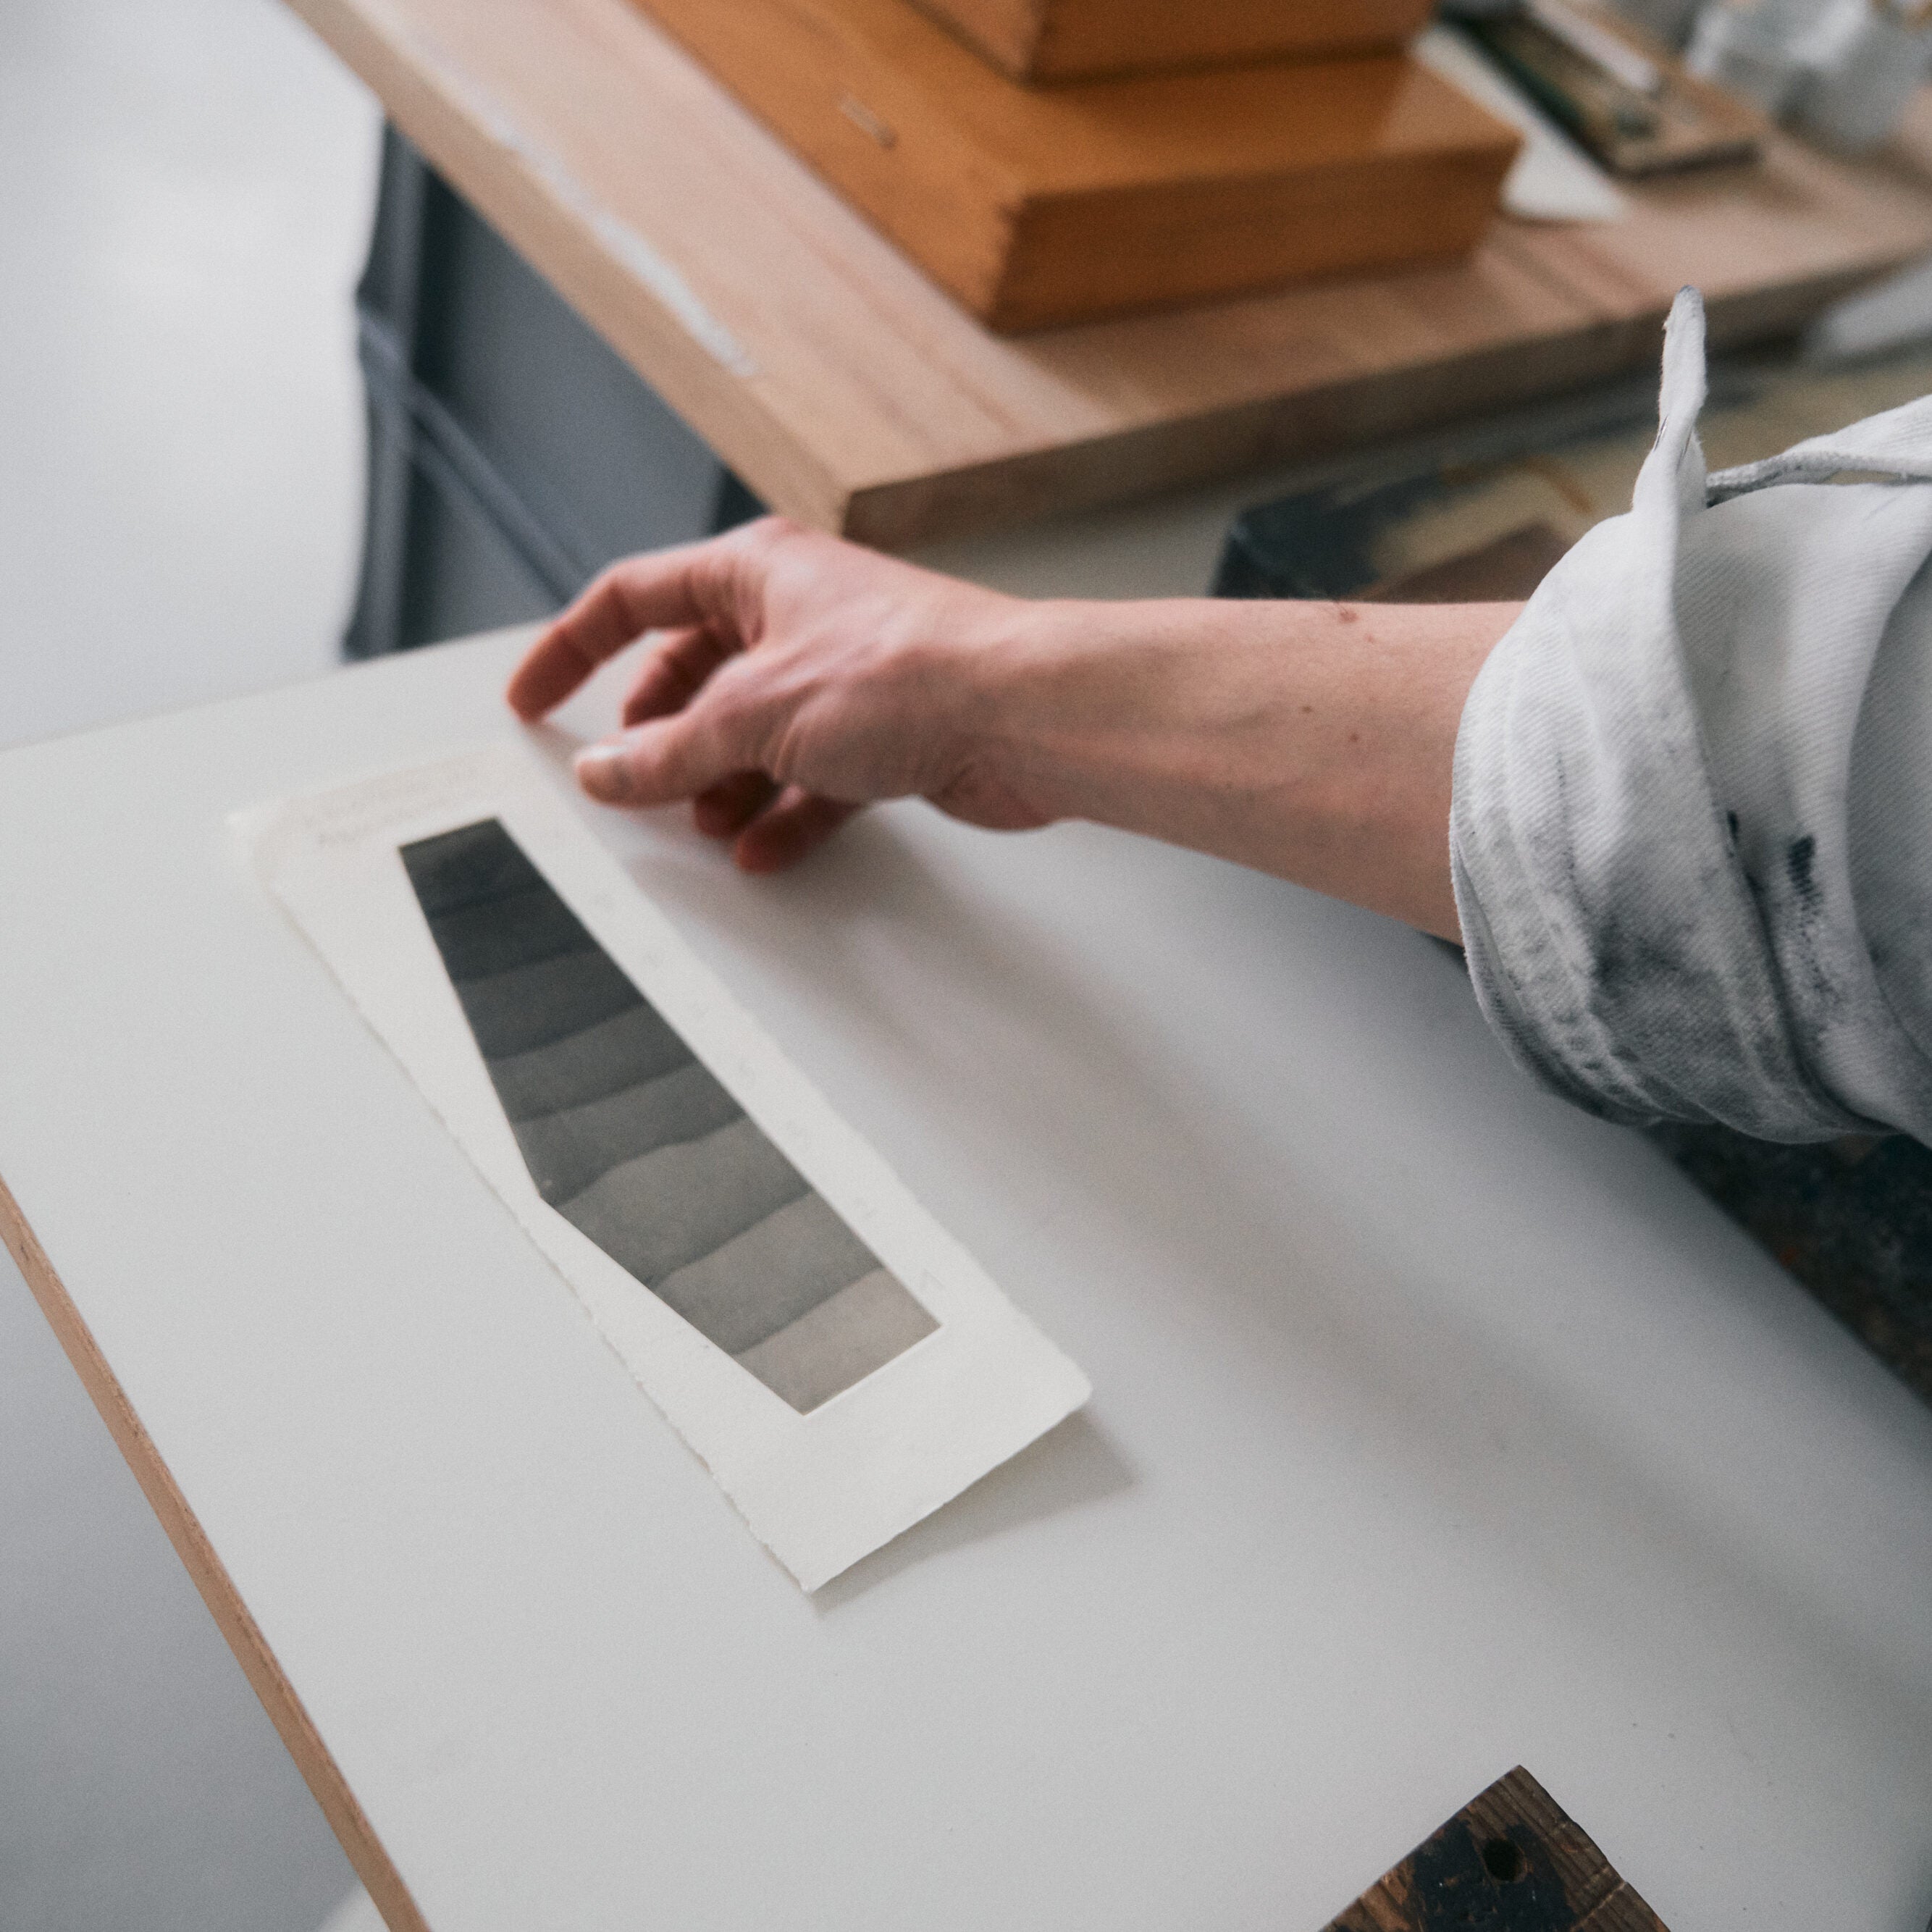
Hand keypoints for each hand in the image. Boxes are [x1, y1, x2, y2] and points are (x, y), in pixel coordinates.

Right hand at [506, 518, 1049, 871]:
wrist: (1022, 714)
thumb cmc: (910, 671)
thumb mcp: (753, 714)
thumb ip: (667, 750)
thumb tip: (604, 769)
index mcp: (754, 573)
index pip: (633, 599)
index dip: (571, 650)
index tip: (531, 699)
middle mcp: (796, 615)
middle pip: (694, 676)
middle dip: (662, 737)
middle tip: (633, 782)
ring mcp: (841, 674)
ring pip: (752, 734)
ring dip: (722, 784)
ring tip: (704, 823)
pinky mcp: (884, 731)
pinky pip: (811, 777)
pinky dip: (783, 814)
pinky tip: (763, 849)